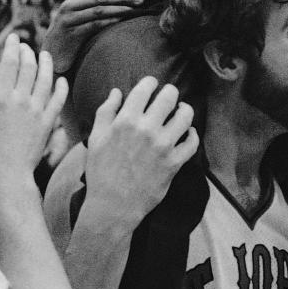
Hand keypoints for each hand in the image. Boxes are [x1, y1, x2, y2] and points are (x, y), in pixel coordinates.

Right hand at [0, 34, 67, 191]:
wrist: (7, 176)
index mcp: (1, 98)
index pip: (10, 64)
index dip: (12, 47)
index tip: (14, 38)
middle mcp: (21, 101)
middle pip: (29, 67)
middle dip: (28, 52)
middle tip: (26, 46)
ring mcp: (37, 111)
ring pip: (46, 79)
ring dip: (46, 64)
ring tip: (45, 55)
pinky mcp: (48, 124)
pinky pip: (58, 100)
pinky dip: (61, 87)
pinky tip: (61, 79)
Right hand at [42, 0, 142, 73]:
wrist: (53, 52)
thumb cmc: (70, 26)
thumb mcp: (77, 5)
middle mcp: (70, 5)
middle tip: (140, 0)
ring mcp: (69, 19)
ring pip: (98, 10)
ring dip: (118, 9)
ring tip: (133, 10)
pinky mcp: (71, 33)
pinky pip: (93, 25)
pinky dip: (108, 21)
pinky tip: (120, 21)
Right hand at [83, 76, 198, 229]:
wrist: (112, 206)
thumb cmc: (101, 172)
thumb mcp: (95, 139)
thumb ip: (106, 112)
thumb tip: (117, 91)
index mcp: (125, 120)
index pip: (145, 88)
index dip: (151, 82)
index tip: (153, 84)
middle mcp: (146, 129)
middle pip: (170, 96)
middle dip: (170, 93)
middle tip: (169, 98)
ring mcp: (163, 146)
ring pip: (186, 115)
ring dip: (184, 110)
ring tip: (181, 112)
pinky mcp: (174, 163)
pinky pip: (193, 142)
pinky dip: (192, 135)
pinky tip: (187, 133)